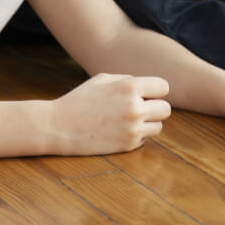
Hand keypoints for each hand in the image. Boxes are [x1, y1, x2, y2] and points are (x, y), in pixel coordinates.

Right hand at [50, 74, 170, 154]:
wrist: (58, 126)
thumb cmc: (79, 99)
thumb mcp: (102, 79)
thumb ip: (127, 80)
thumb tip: (148, 87)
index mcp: (129, 87)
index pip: (163, 87)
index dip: (155, 90)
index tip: (146, 93)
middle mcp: (135, 108)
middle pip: (166, 109)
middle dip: (155, 107)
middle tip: (140, 108)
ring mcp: (133, 128)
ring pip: (159, 126)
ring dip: (148, 123)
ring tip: (130, 120)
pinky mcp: (128, 145)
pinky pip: (145, 139)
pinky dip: (137, 135)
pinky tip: (119, 130)